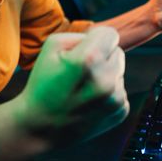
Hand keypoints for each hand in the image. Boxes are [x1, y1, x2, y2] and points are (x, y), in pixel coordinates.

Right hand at [15, 26, 128, 146]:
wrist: (41, 126)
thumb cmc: (43, 84)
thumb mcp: (51, 47)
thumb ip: (80, 35)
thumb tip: (100, 38)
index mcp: (89, 59)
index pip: (111, 34)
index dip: (97, 38)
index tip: (85, 48)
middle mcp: (107, 79)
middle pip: (118, 52)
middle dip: (102, 57)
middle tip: (80, 72)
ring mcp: (115, 99)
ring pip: (119, 72)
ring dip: (105, 76)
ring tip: (82, 88)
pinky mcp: (120, 112)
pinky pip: (120, 91)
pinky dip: (108, 94)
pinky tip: (89, 101)